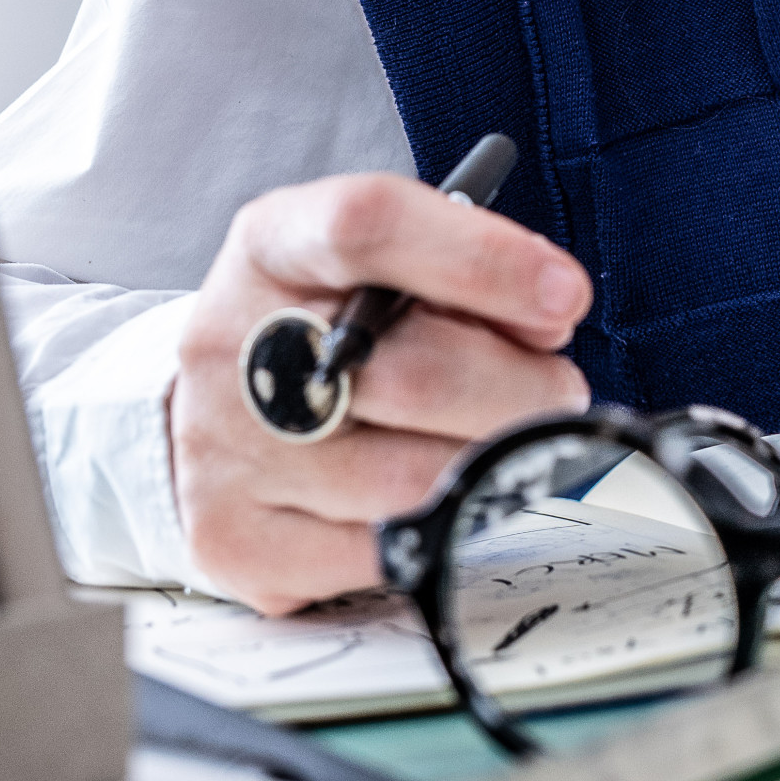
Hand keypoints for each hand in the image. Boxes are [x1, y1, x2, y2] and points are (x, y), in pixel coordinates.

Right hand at [168, 172, 593, 613]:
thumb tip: (548, 316)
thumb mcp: (377, 269)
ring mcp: (225, 447)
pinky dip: (437, 527)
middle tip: (557, 391)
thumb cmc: (325, 332)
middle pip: (415, 373)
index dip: (482, 260)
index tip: (565, 296)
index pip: (371, 227)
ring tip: (504, 443)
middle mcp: (232, 340)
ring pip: (413, 478)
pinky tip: (437, 499)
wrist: (214, 416)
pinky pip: (385, 553)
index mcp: (272, 245)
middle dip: (520, 388)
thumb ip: (460, 275)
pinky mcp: (234, 539)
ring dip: (492, 465)